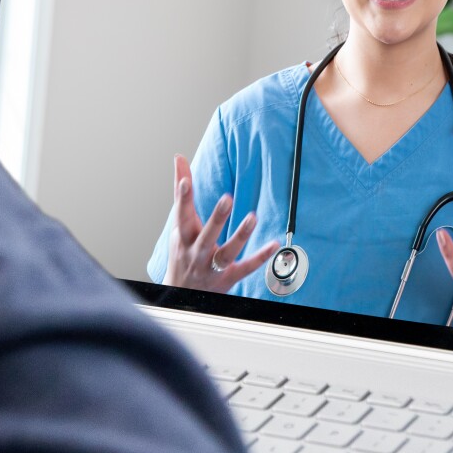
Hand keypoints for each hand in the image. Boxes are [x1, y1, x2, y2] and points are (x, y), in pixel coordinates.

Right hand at [162, 154, 277, 293]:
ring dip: (240, 236)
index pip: (181, 215)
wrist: (182, 294)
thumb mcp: (178, 224)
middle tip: (227, 198)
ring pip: (226, 253)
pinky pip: (246, 267)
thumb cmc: (183, 252)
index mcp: (183, 236)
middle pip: (206, 235)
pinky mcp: (228, 278)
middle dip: (216, 218)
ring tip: (252, 217)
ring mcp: (212, 267)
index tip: (185, 181)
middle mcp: (197, 252)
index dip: (182, 198)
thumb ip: (181, 192)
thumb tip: (179, 158)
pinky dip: (260, 257)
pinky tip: (274, 244)